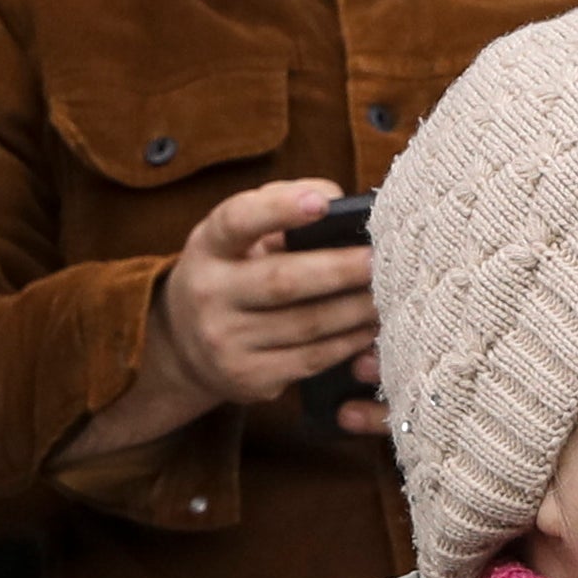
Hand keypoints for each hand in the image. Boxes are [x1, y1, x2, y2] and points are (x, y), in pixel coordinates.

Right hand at [62, 182, 379, 464]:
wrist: (185, 347)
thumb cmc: (230, 273)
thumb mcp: (236, 235)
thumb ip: (279, 204)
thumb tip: (336, 198)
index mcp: (208, 247)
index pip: (238, 221)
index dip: (280, 210)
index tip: (323, 204)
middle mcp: (209, 294)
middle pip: (284, 282)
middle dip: (342, 269)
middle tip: (384, 259)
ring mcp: (226, 342)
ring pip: (307, 325)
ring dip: (357, 309)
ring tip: (392, 292)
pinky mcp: (248, 379)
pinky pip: (312, 359)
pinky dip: (349, 342)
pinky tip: (371, 326)